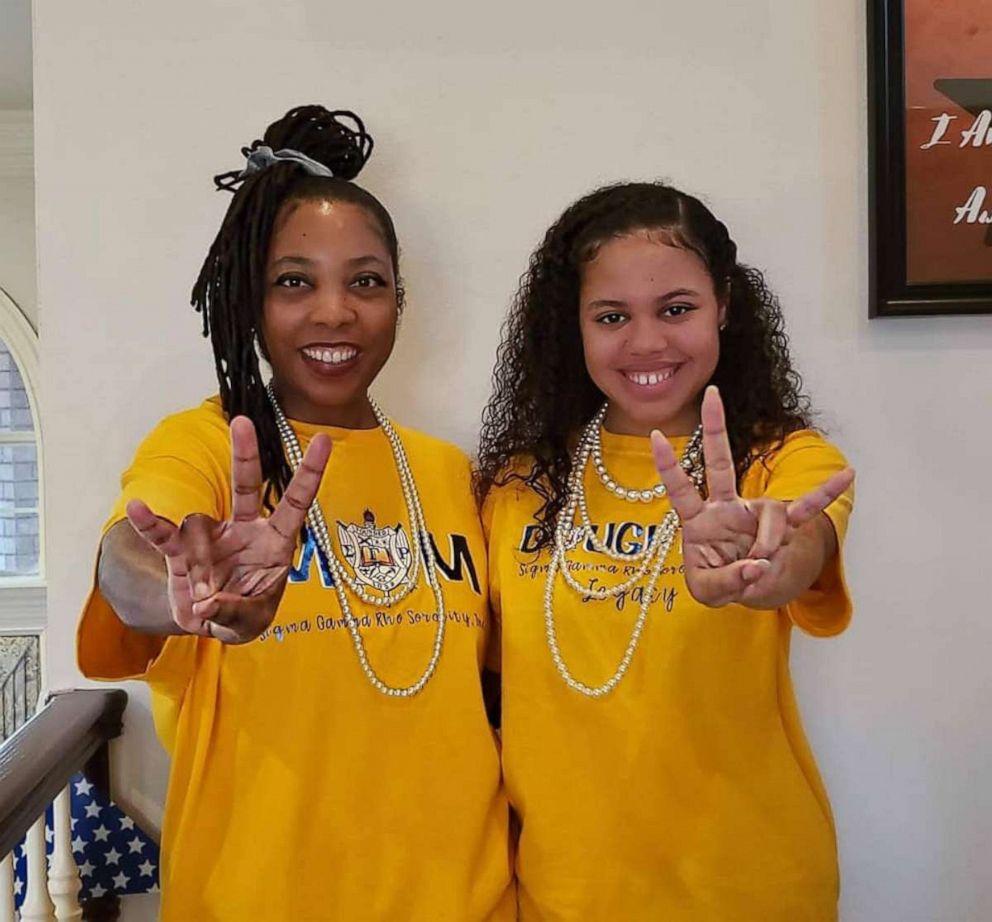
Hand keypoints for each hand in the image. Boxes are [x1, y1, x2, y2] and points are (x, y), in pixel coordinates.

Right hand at [124, 416, 330, 642]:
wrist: (212, 623)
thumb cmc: (244, 616)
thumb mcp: (250, 622)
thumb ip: (234, 612)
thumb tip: (206, 604)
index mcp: (275, 543)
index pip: (295, 503)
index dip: (309, 474)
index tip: (321, 440)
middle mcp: (245, 531)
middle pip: (246, 485)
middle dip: (244, 454)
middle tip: (241, 421)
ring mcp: (212, 536)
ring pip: (199, 529)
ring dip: (199, 570)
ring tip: (203, 599)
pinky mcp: (182, 550)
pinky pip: (165, 534)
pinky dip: (152, 524)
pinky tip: (139, 509)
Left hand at [650, 386, 853, 607]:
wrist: (749, 588)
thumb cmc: (720, 582)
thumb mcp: (709, 591)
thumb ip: (727, 581)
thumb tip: (758, 565)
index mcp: (699, 520)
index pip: (680, 487)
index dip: (668, 464)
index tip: (655, 434)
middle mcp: (725, 507)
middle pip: (719, 462)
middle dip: (716, 428)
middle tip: (712, 392)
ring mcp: (755, 512)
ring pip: (769, 517)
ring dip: (768, 545)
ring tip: (763, 568)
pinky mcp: (782, 524)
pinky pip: (806, 509)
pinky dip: (825, 495)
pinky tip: (848, 474)